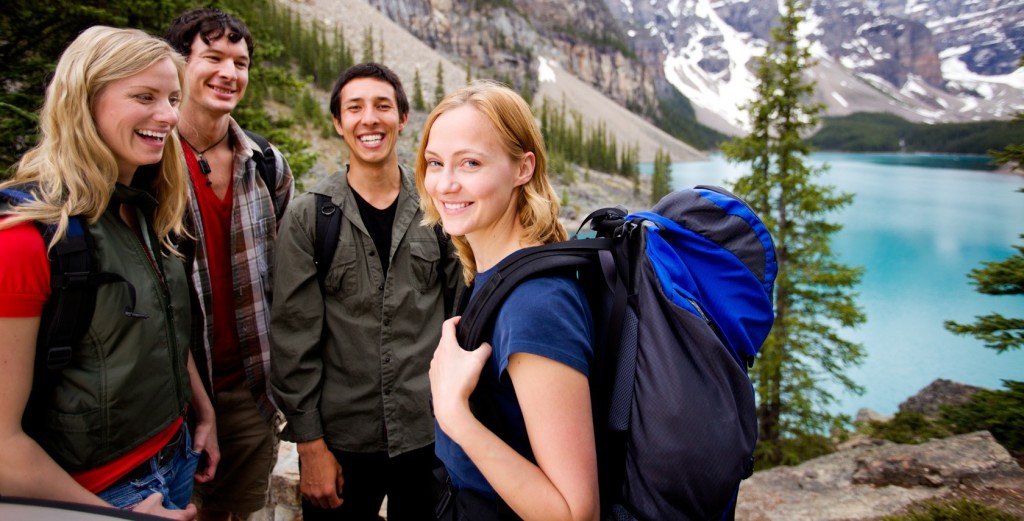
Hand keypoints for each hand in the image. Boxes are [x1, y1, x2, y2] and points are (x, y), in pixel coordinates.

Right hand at [132, 492, 197, 519]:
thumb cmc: (144, 514)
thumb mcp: (153, 499)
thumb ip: (161, 496)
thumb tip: (162, 497)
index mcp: (179, 517)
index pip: (193, 512)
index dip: (191, 508)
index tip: (188, 506)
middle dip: (190, 518)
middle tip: (185, 514)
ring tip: (177, 518)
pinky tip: (169, 520)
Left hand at [191, 414, 219, 482]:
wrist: (206, 420)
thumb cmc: (204, 431)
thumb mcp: (199, 442)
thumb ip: (196, 452)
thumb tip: (190, 462)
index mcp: (214, 458)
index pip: (210, 476)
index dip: (201, 479)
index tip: (192, 476)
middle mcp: (214, 458)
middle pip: (208, 474)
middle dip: (199, 477)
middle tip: (188, 474)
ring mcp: (210, 455)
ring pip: (205, 470)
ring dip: (198, 472)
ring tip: (188, 470)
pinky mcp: (207, 452)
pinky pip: (203, 464)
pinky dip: (197, 466)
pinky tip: (190, 463)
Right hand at [296, 439, 343, 509]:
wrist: (312, 454)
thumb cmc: (326, 460)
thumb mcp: (338, 470)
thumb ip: (340, 483)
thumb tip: (340, 490)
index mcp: (329, 490)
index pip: (335, 504)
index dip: (339, 502)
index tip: (340, 499)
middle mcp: (318, 494)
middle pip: (325, 506)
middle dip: (330, 502)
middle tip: (332, 496)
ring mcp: (309, 492)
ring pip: (316, 504)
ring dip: (321, 501)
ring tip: (324, 494)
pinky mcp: (303, 489)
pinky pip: (308, 499)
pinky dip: (313, 497)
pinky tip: (316, 491)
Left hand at [429, 317, 491, 437]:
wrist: (449, 405)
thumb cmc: (462, 381)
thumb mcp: (478, 361)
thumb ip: (485, 348)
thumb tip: (486, 345)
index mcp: (447, 346)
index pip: (447, 325)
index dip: (456, 320)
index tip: (462, 321)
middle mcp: (437, 354)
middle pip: (446, 340)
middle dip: (457, 339)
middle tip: (468, 342)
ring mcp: (434, 366)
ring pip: (443, 354)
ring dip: (453, 353)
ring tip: (465, 360)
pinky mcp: (434, 377)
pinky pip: (441, 366)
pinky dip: (449, 365)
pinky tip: (458, 374)